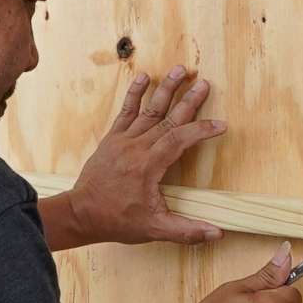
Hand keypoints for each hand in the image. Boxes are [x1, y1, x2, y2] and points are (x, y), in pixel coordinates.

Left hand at [65, 67, 227, 245]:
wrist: (81, 214)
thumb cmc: (116, 220)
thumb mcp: (154, 229)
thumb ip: (186, 230)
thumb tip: (217, 234)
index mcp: (148, 167)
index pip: (179, 140)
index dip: (201, 130)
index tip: (220, 125)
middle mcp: (136, 148)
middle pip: (168, 118)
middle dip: (188, 100)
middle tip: (204, 83)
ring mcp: (123, 140)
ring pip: (149, 110)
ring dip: (166, 89)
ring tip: (179, 69)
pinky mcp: (112, 139)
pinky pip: (125, 111)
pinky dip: (134, 93)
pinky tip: (143, 77)